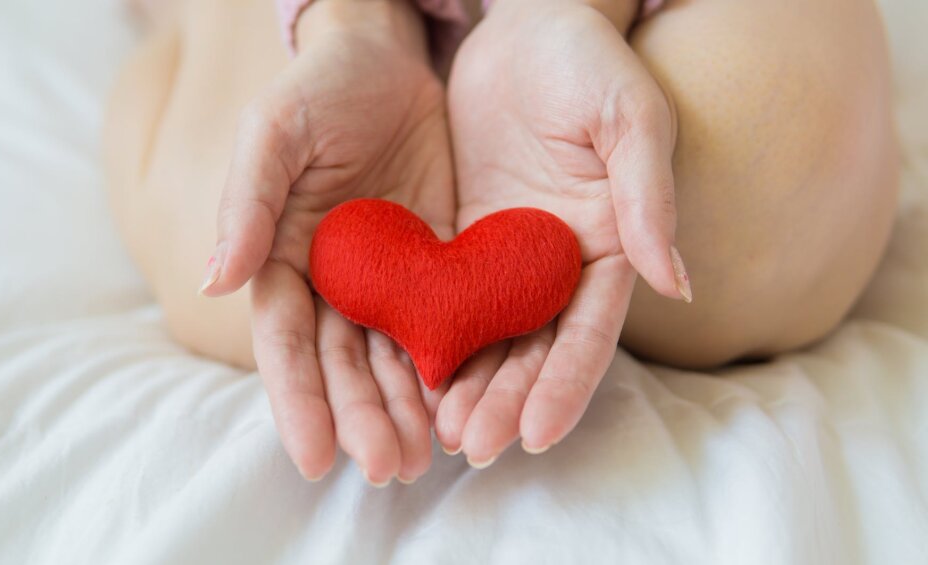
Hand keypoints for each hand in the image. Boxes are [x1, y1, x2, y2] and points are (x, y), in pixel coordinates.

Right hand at [200, 0, 454, 484]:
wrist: (388, 59)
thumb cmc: (320, 89)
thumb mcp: (274, 132)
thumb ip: (248, 202)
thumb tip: (216, 280)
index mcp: (283, 258)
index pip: (285, 343)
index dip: (298, 401)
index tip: (318, 458)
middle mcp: (332, 281)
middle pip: (342, 364)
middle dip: (362, 417)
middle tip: (388, 467)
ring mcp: (386, 278)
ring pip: (392, 357)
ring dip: (405, 408)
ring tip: (425, 457)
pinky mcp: (436, 265)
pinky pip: (442, 323)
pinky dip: (449, 365)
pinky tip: (462, 402)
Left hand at [436, 0, 689, 464]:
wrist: (524, 27)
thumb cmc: (588, 62)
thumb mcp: (628, 117)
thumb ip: (648, 197)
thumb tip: (677, 284)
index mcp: (608, 245)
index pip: (589, 331)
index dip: (565, 384)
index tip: (538, 435)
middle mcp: (558, 264)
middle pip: (534, 349)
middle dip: (507, 400)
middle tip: (472, 447)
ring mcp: (509, 257)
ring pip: (489, 337)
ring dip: (468, 386)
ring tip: (439, 434)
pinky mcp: (464, 241)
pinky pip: (447, 299)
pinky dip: (433, 340)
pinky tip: (410, 377)